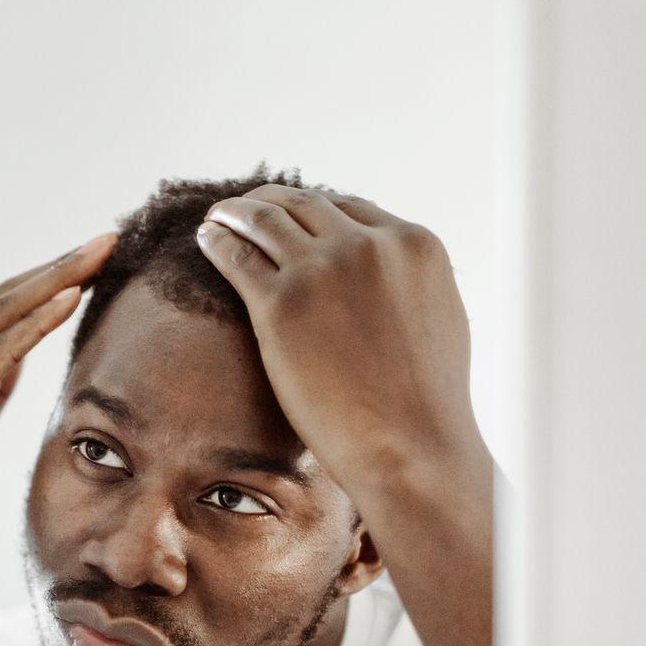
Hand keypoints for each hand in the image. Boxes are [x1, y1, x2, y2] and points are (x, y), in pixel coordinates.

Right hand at [0, 235, 115, 588]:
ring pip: (2, 311)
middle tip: (107, 238)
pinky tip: (71, 296)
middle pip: (1, 299)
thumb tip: (14, 364)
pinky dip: (37, 320)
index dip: (43, 285)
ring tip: (101, 250)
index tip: (90, 265)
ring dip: (57, 277)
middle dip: (57, 266)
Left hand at [195, 184, 484, 498]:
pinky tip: (206, 240)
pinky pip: (237, 256)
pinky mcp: (280, 302)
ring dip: (236, 213)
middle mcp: (369, 244)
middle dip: (270, 201)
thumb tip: (388, 275)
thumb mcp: (439, 316)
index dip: (313, 210)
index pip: (350, 207)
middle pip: (305, 204)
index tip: (291, 215)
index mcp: (414, 244)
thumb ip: (407, 283)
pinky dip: (218, 241)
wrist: (409, 443)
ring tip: (217, 216)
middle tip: (243, 207)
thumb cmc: (426, 399)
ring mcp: (323, 269)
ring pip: (266, 220)